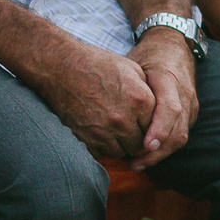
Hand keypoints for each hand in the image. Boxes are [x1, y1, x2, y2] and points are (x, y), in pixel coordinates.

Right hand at [36, 40, 158, 158]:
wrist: (61, 67)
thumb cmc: (97, 65)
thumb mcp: (132, 69)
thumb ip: (149, 93)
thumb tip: (158, 112)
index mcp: (140, 100)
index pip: (156, 127)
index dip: (150, 125)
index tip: (143, 122)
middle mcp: (124, 119)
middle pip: (141, 145)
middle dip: (138, 139)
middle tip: (130, 129)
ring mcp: (103, 131)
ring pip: (122, 152)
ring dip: (120, 145)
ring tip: (114, 131)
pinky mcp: (85, 139)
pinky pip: (102, 154)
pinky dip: (103, 147)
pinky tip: (100, 132)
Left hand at [127, 29, 199, 166]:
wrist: (173, 45)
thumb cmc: (148, 56)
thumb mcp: (134, 65)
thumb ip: (130, 88)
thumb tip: (112, 115)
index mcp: (169, 79)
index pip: (170, 110)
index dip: (159, 130)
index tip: (144, 146)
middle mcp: (184, 93)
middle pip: (177, 130)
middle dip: (158, 152)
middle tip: (135, 163)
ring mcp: (191, 104)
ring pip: (181, 136)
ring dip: (161, 154)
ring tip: (138, 163)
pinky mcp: (191, 111)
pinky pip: (181, 133)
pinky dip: (165, 147)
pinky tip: (147, 154)